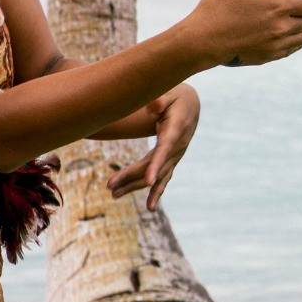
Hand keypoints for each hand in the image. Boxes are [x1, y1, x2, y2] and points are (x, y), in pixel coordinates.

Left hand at [107, 84, 198, 209]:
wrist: (191, 106)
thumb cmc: (177, 98)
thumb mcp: (170, 94)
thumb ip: (161, 100)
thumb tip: (154, 106)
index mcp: (175, 132)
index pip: (163, 151)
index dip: (155, 166)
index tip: (148, 181)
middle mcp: (176, 149)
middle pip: (152, 167)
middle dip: (131, 178)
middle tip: (110, 187)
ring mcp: (174, 157)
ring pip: (155, 176)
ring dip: (134, 186)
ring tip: (114, 195)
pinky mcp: (170, 161)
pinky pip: (161, 178)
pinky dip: (155, 192)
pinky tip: (150, 207)